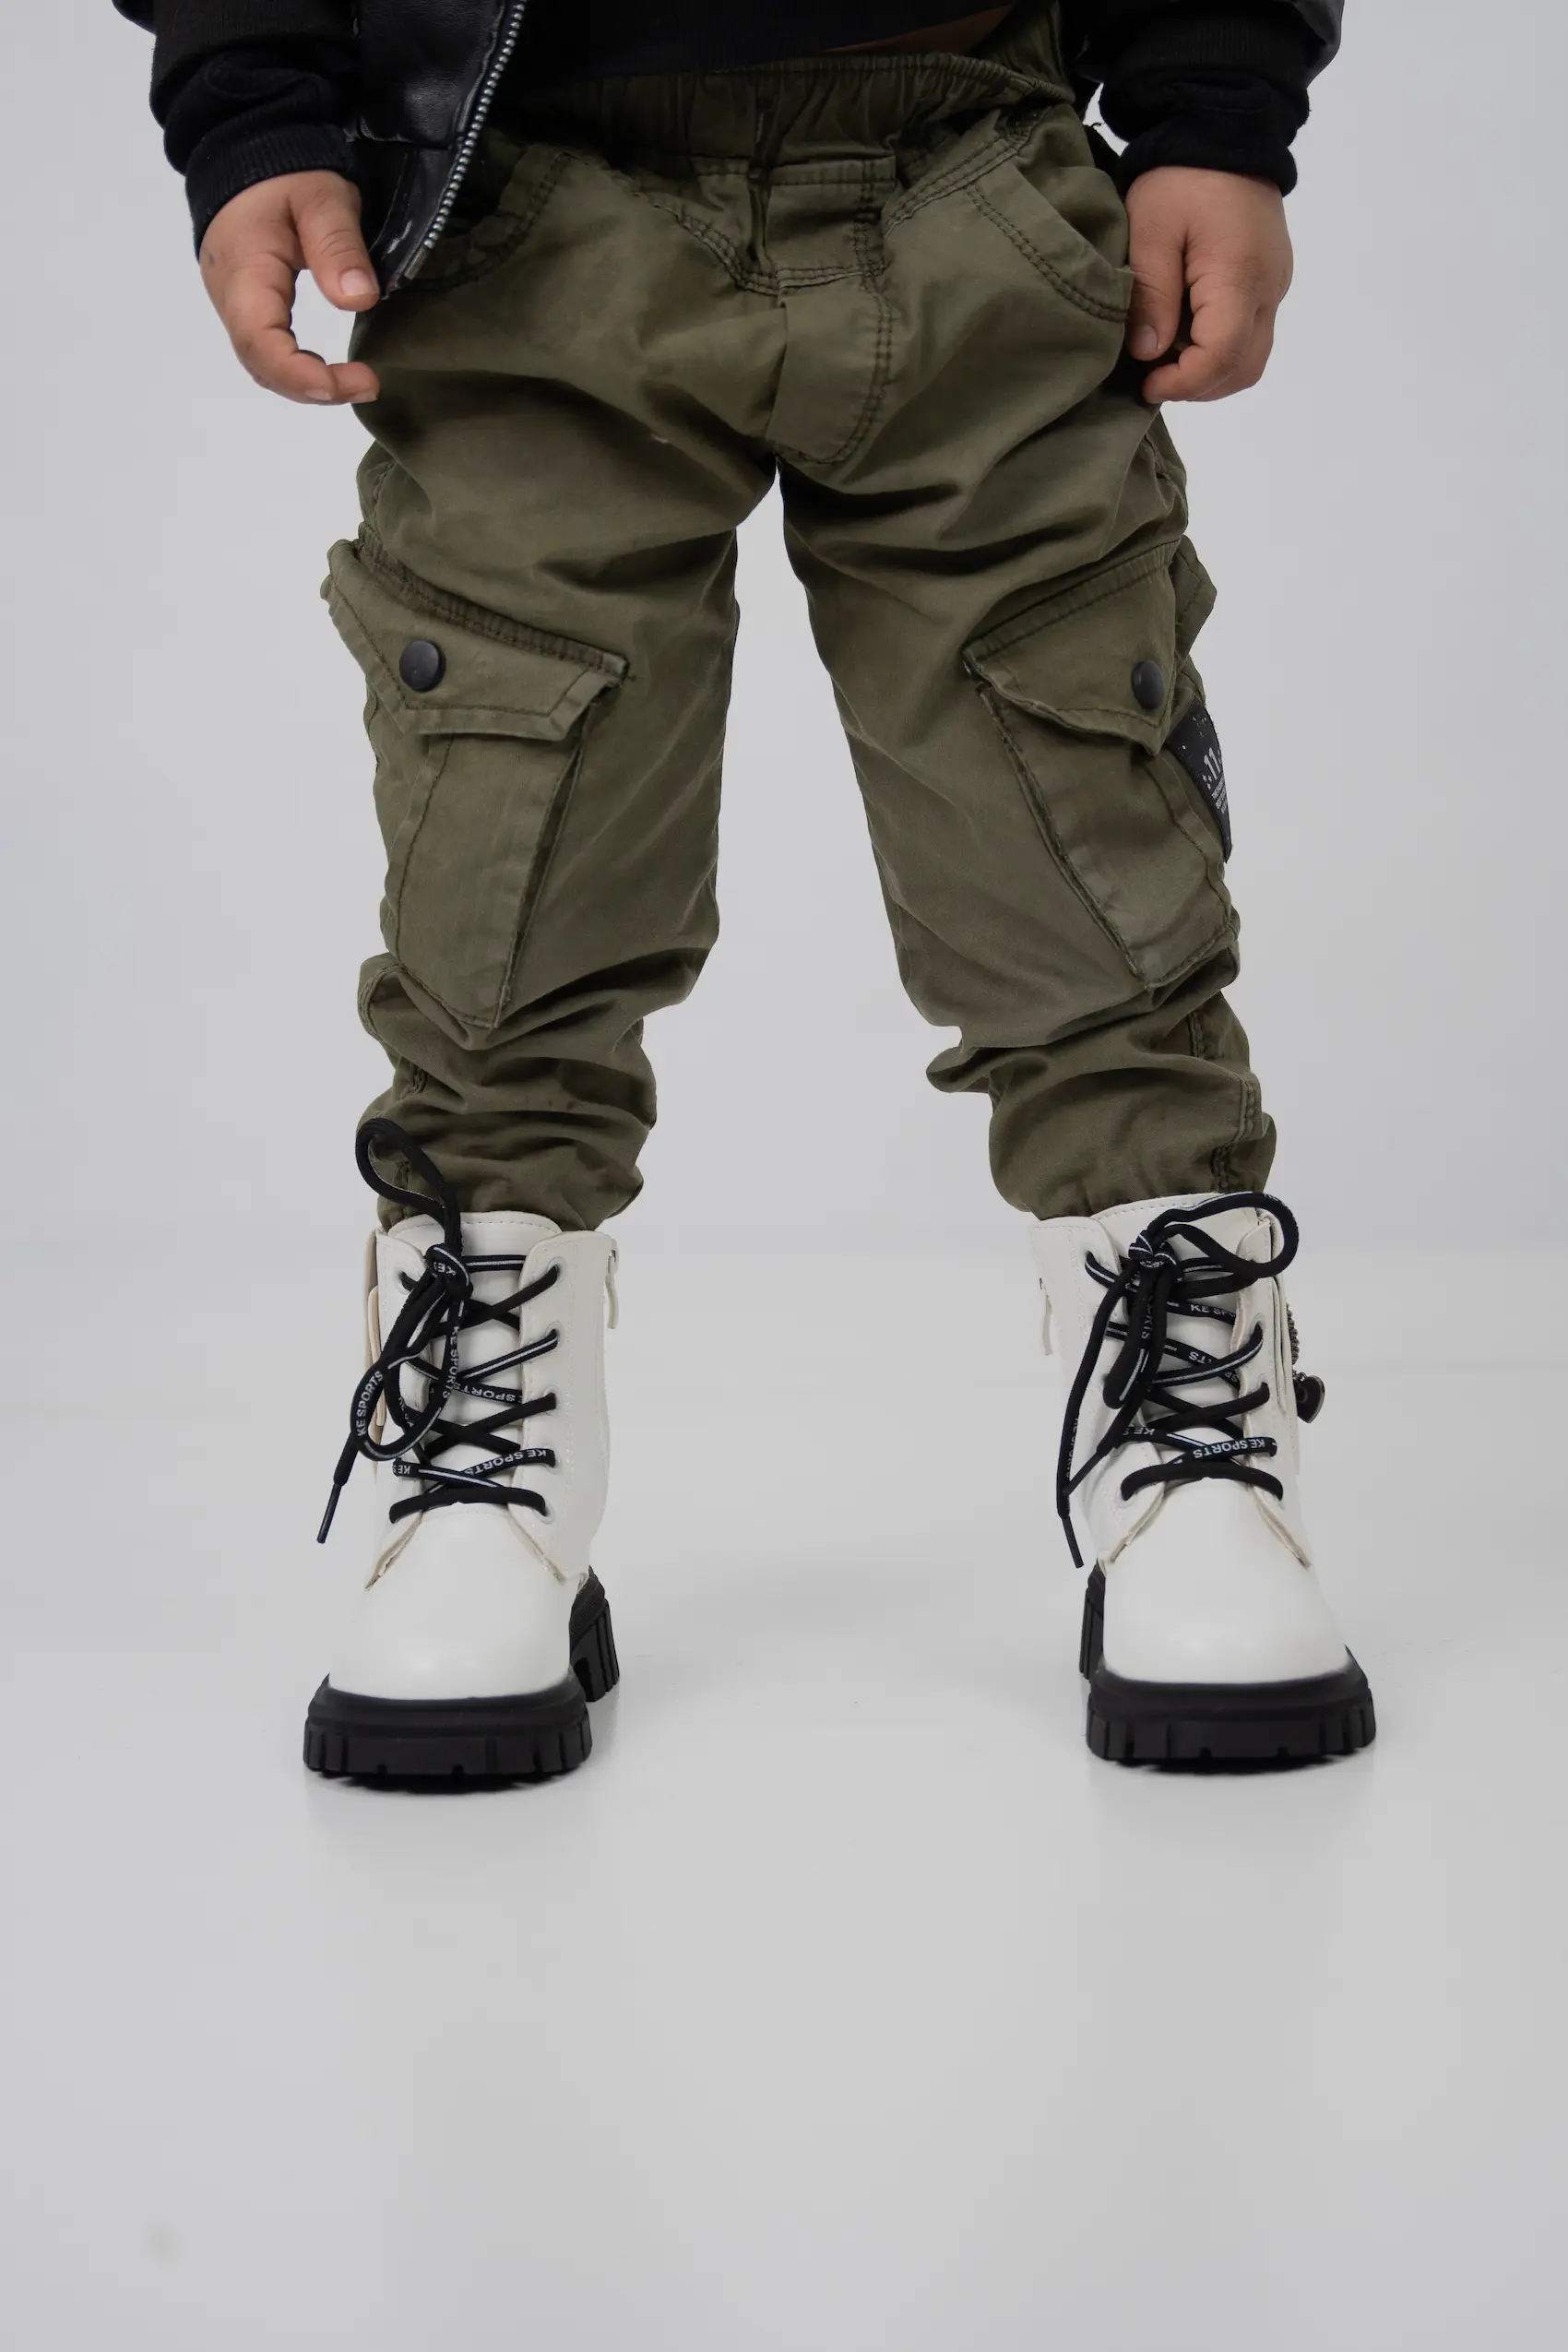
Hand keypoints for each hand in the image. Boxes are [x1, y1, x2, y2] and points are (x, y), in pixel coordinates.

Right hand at [199, 171, 380, 404]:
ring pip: (261, 363)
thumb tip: (358, 301)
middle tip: (368, 384)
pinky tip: (330, 370)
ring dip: (306, 384)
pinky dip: (298, 369)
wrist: (248, 153)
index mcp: (244, 270)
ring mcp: (235, 303)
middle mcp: (231, 296)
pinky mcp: (248, 304)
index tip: (357, 381)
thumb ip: (338, 244)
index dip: (303, 376)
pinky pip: (266, 349)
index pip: (261, 342)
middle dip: (312, 388)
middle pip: (260, 364)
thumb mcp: (321, 196)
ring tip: (357, 381)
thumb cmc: (284, 172)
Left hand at [1123, 167, 1292, 404]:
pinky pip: (1252, 333)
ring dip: (1209, 370)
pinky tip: (1185, 330)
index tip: (1145, 383)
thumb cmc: (1182, 176)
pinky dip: (1219, 348)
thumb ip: (1152, 293)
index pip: (1222, 357)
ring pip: (1251, 357)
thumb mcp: (1151, 229)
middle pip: (1244, 368)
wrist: (1226, 128)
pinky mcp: (1271, 279)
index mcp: (1239, 276)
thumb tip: (1149, 354)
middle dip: (1197, 385)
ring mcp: (1275, 285)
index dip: (1182, 383)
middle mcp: (1269, 288)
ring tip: (1166, 353)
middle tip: (1153, 376)